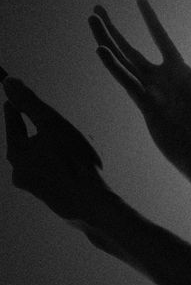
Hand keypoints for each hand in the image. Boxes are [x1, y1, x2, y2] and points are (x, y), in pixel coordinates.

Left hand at [3, 77, 105, 221]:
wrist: (89, 203)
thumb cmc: (72, 161)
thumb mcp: (52, 124)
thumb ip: (29, 103)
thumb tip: (8, 81)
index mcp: (16, 152)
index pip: (13, 121)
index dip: (15, 105)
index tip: (14, 95)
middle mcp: (19, 170)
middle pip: (26, 140)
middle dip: (39, 130)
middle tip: (50, 120)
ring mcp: (33, 185)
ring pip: (41, 156)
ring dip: (53, 148)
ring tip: (74, 146)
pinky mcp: (48, 194)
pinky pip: (52, 171)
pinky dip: (61, 163)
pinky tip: (77, 165)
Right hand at [89, 0, 190, 182]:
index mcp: (181, 72)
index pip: (160, 38)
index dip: (150, 19)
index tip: (139, 0)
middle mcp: (162, 80)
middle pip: (131, 49)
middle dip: (114, 29)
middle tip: (97, 10)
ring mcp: (152, 93)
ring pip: (123, 61)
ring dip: (107, 41)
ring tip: (92, 22)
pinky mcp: (146, 108)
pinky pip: (126, 82)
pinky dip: (113, 66)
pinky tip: (101, 50)